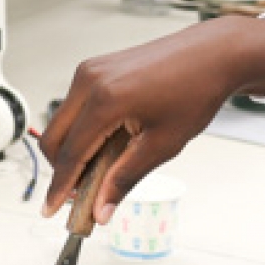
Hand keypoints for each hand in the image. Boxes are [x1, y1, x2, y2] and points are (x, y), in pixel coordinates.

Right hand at [39, 16, 264, 221]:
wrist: (212, 54)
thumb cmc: (196, 91)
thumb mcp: (163, 144)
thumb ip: (125, 178)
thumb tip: (101, 209)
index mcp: (106, 99)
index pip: (70, 154)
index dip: (60, 186)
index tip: (52, 210)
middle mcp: (90, 80)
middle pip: (54, 138)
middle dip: (62, 170)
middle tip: (81, 195)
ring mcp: (91, 70)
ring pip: (62, 122)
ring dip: (72, 150)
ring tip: (101, 170)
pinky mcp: (96, 67)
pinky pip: (75, 106)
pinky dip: (82, 130)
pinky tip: (107, 145)